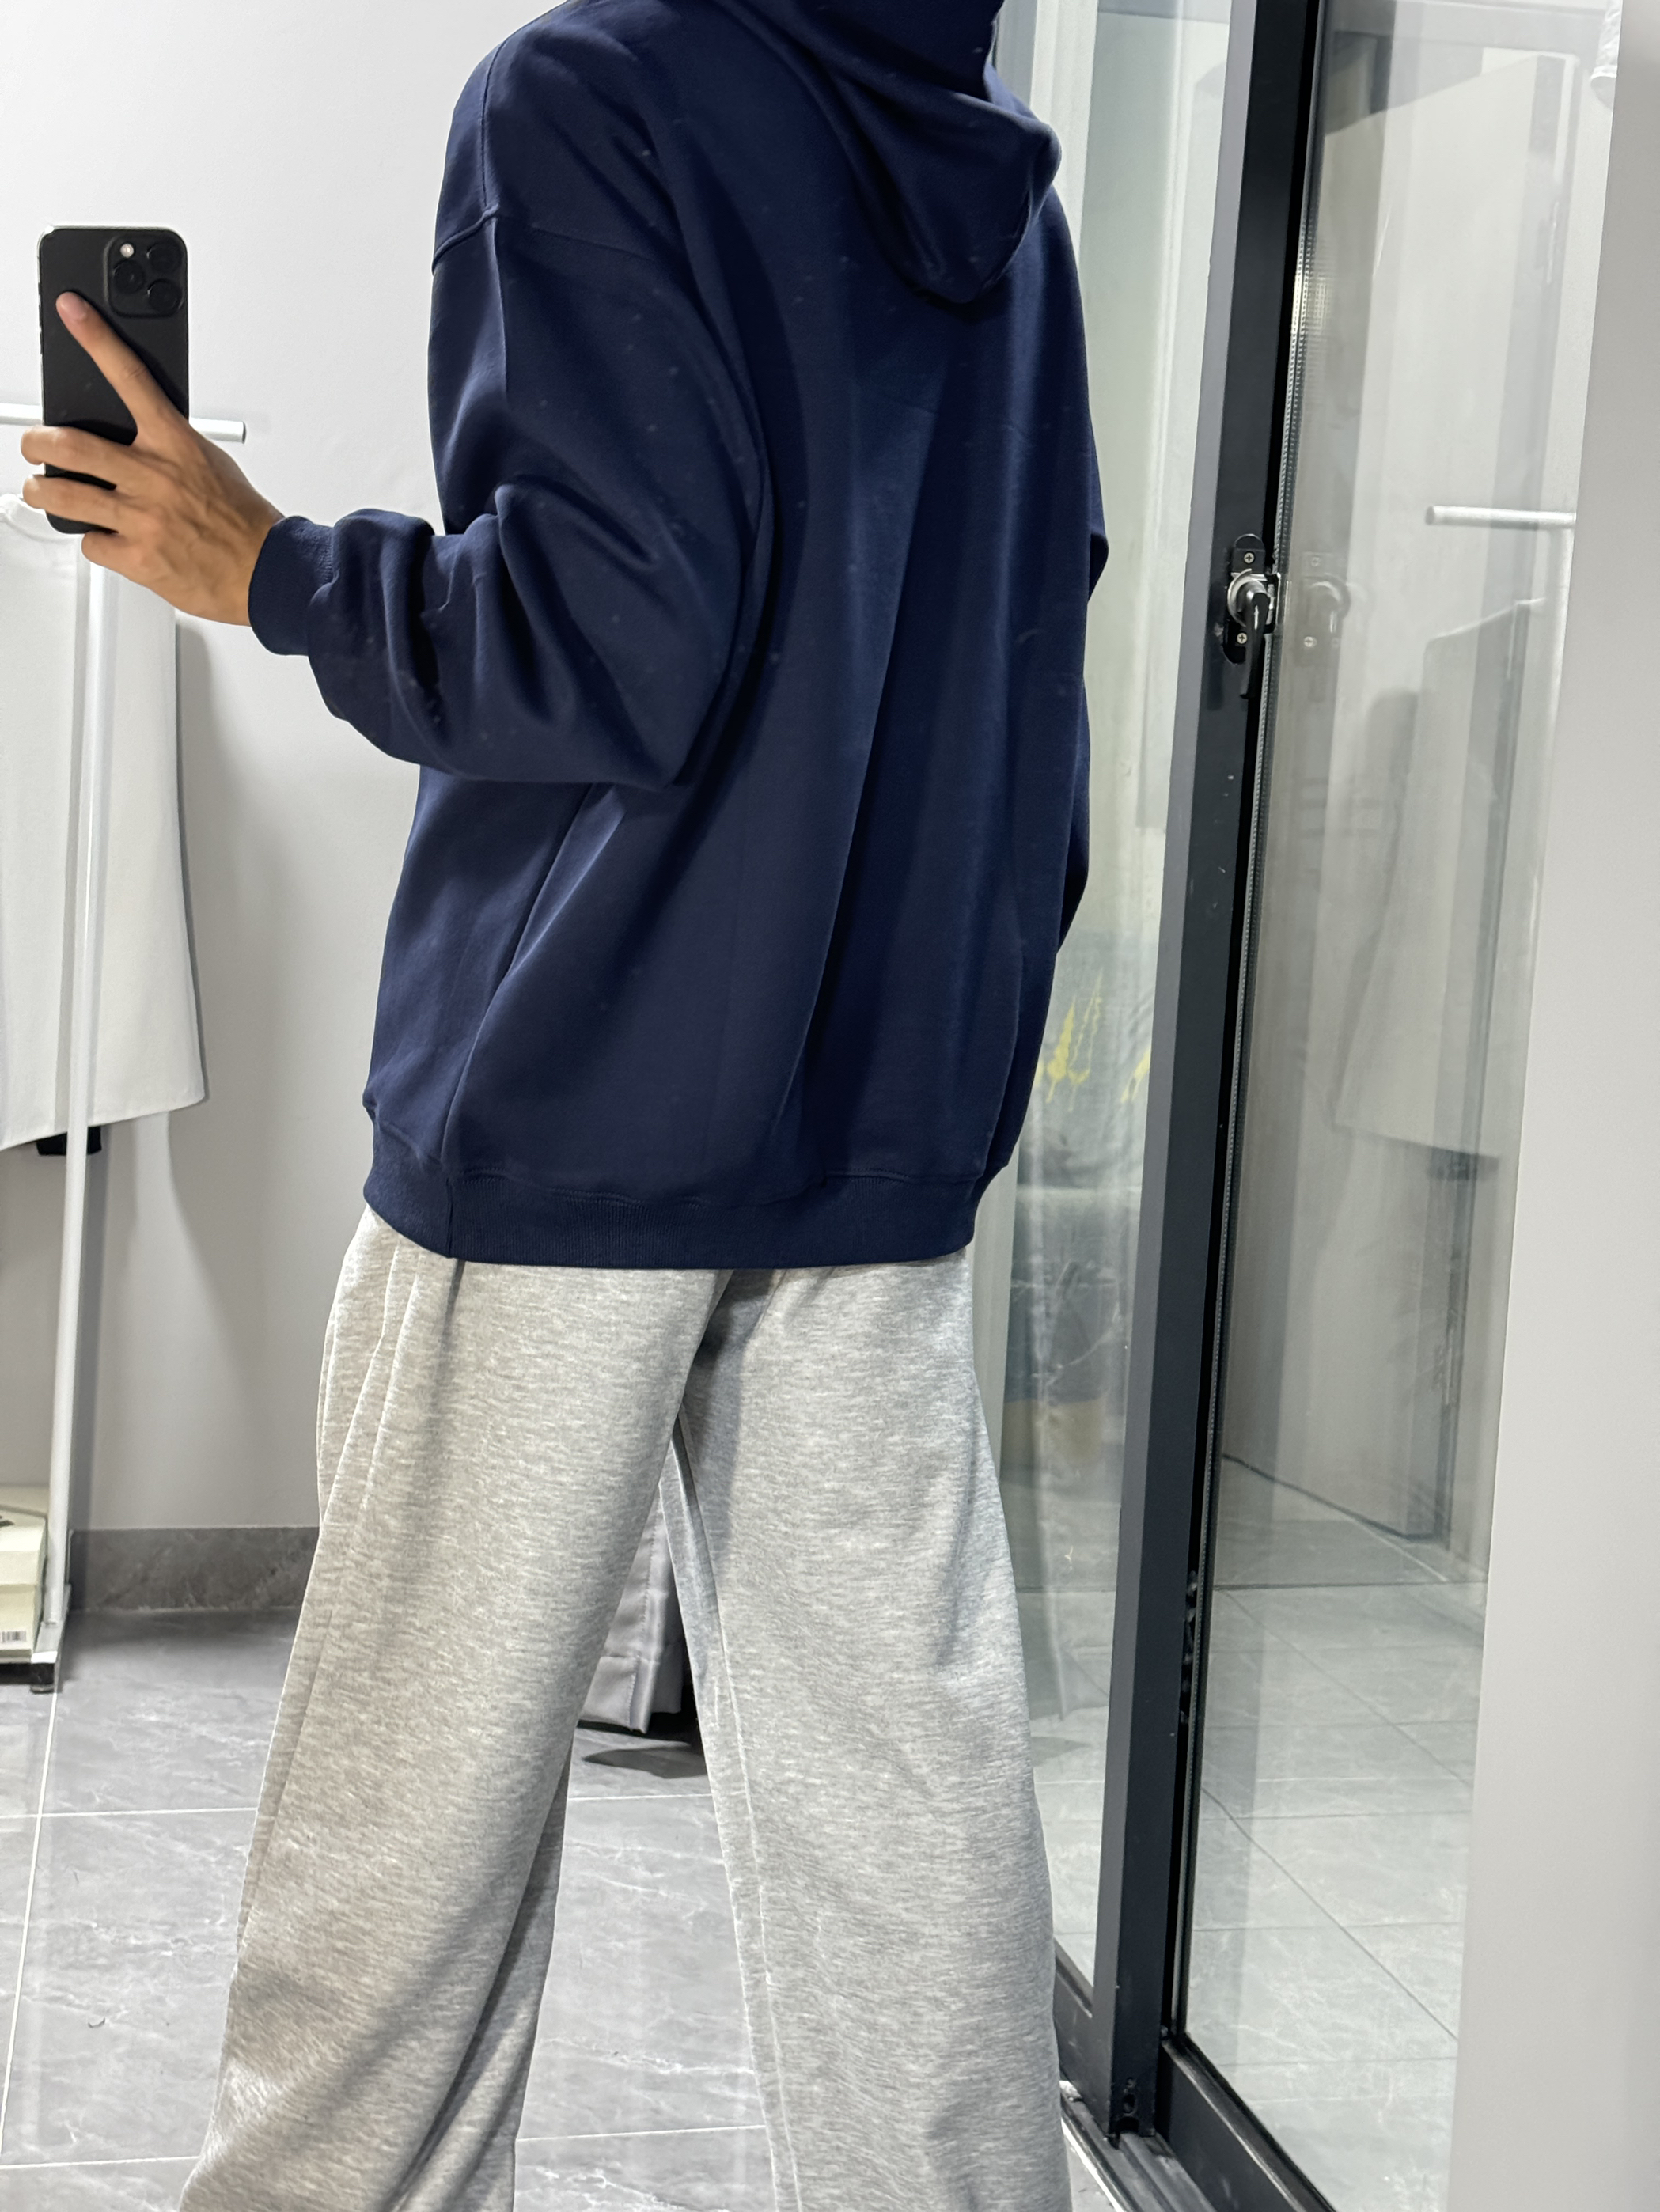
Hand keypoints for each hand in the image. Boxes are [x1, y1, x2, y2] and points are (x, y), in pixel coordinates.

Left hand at [21, 294, 281, 624]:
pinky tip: (108, 539)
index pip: (131, 377)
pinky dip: (93, 541)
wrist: (267, 571)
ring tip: (40, 491)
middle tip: (32, 445)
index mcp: (175, 444)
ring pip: (65, 496)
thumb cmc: (242, 520)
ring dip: (41, 493)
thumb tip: (133, 438)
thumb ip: (167, 447)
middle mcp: (153, 476)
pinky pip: (91, 544)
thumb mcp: (210, 463)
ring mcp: (142, 518)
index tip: (73, 312)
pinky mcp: (137, 557)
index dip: (96, 338)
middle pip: (70, 445)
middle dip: (36, 443)